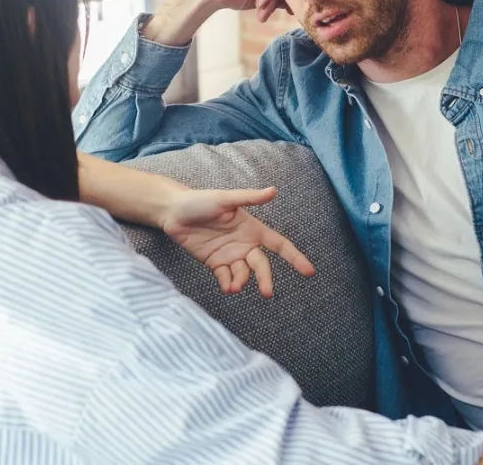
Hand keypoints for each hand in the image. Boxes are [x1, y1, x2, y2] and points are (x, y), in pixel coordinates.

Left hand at [161, 186, 314, 297]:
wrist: (173, 212)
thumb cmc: (200, 200)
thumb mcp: (225, 199)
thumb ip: (249, 198)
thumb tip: (274, 191)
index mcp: (252, 228)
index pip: (279, 245)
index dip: (294, 257)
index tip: (309, 272)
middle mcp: (244, 244)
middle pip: (262, 265)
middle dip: (265, 279)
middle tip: (266, 293)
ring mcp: (229, 255)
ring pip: (243, 275)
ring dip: (241, 282)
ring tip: (233, 286)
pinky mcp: (214, 263)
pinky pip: (226, 278)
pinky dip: (228, 285)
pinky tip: (226, 287)